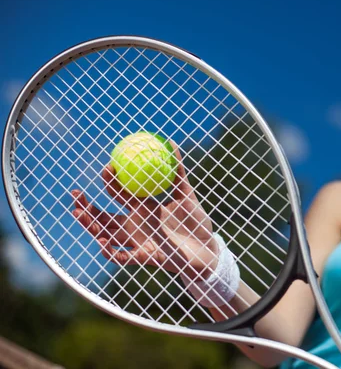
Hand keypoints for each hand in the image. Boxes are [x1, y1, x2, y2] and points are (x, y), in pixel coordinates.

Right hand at [71, 142, 217, 279]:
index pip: (119, 193)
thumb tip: (171, 143)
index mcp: (143, 208)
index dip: (110, 181)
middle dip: (86, 207)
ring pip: (106, 236)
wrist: (206, 248)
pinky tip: (103, 243)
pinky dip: (112, 252)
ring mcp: (137, 242)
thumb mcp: (187, 194)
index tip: (106, 168)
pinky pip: (123, 257)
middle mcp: (136, 226)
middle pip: (104, 217)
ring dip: (91, 226)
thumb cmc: (196, 222)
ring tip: (78, 213)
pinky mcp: (144, 258)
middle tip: (74, 195)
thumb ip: (178, 172)